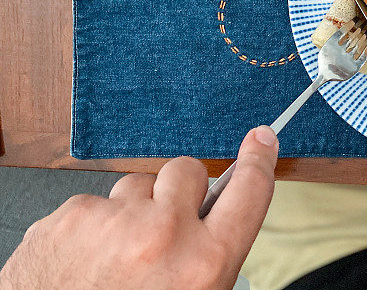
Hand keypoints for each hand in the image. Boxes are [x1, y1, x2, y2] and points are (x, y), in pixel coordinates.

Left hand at [0, 126, 278, 289]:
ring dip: (132, 211)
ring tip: (117, 256)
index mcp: (202, 263)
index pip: (249, 189)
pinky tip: (85, 261)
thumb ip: (211, 253)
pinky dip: (92, 228)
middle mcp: (161, 235)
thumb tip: (220, 210)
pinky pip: (93, 204)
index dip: (258, 159)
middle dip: (179, 191)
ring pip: (135, 186)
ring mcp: (111, 222)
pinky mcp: (68, 217)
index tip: (260, 141)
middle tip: (165, 227)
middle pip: (187, 170)